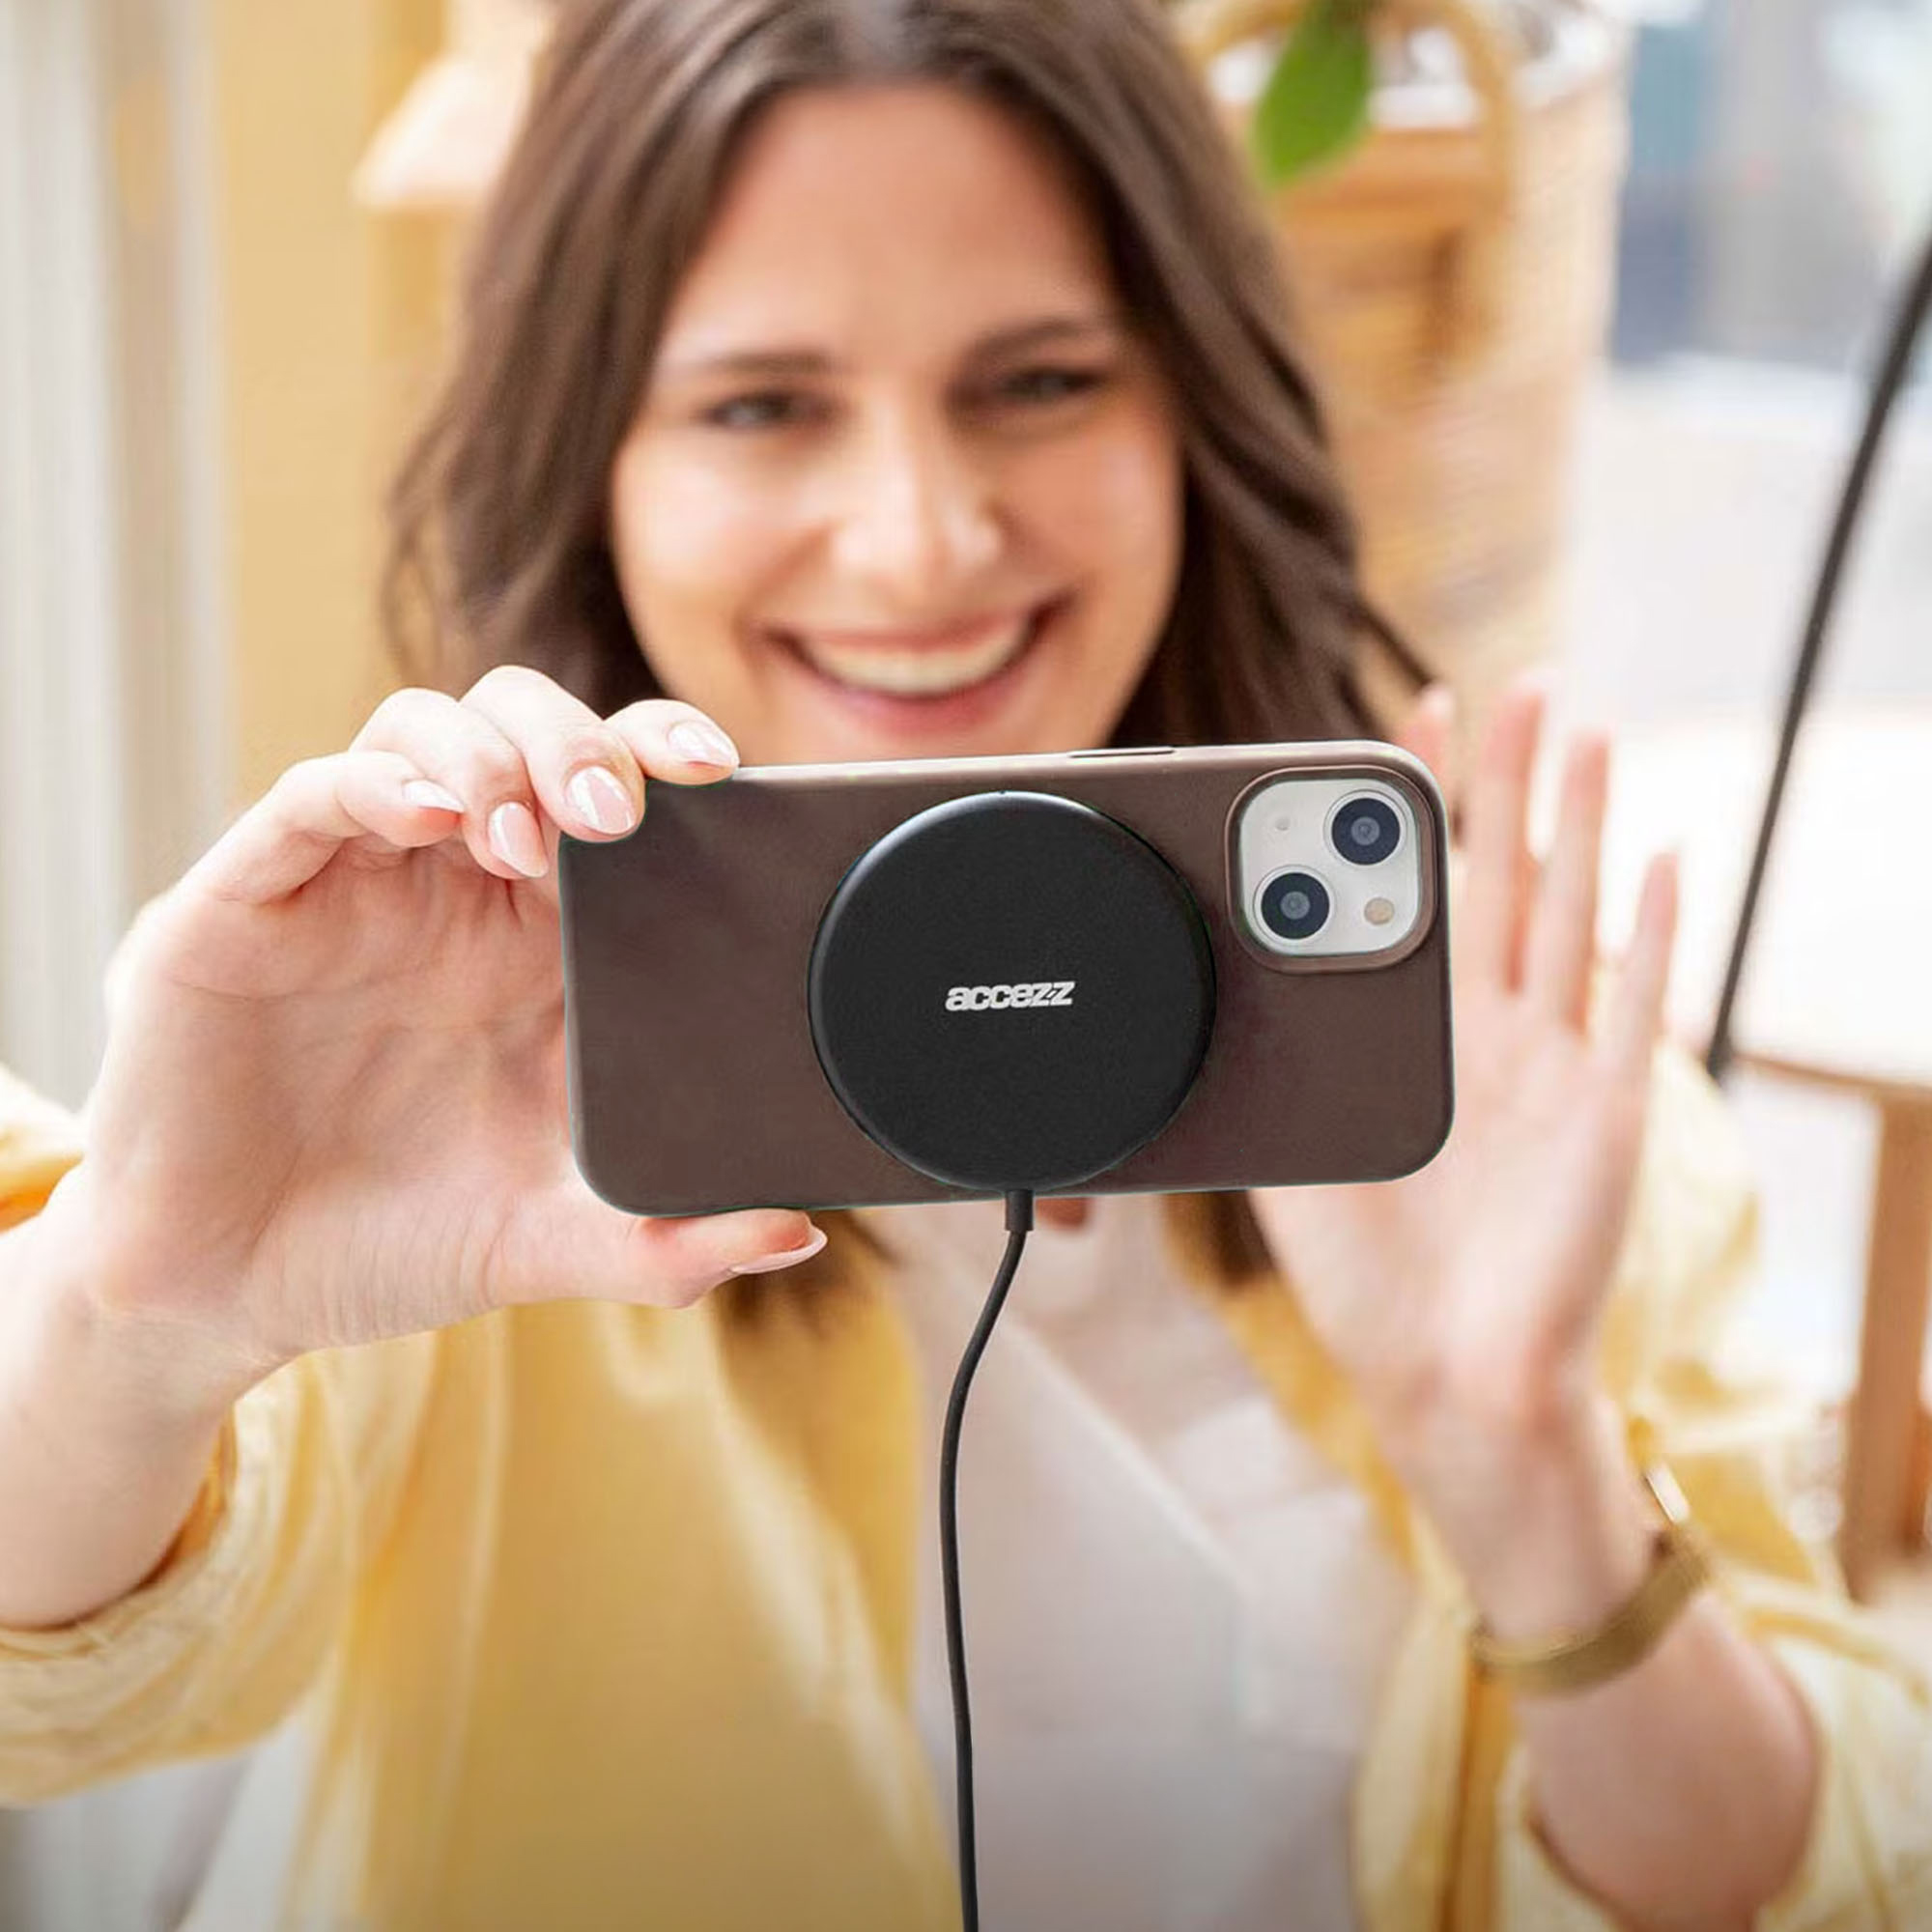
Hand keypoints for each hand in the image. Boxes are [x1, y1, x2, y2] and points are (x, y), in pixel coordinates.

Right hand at [52, 669, 825, 1401]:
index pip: (616, 798)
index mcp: (540, 942)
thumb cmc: (392, 1242)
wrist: (229, 1292)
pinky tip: (430, 817)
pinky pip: (313, 798)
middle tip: (619, 810)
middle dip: (584, 741)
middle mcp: (454, 890)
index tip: (725, 775)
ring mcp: (354, 884)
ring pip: (424, 732)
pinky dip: (375, 784)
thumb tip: (799, 1230)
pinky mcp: (250, 900)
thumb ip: (665, 1241)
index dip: (667, 759)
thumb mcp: (544, 1242)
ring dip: (490, 753)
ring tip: (527, 831)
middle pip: (529, 732)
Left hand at [1245, 675, 1680, 1462]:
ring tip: (1577, 727)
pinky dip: (1649, 930)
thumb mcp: (1289, 1149)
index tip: (1403, 721)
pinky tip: (1655, 853)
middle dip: (1503, 778)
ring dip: (1575, 821)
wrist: (1445, 1378)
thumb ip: (1264, 1061)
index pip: (1414, 889)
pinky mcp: (1607, 1112)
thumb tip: (1207, 974)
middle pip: (1501, 874)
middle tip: (1510, 683)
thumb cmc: (1364, 1276)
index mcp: (1410, 1034)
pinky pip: (1633, 1005)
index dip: (1414, 806)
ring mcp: (1552, 1063)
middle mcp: (1486, 1032)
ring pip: (1566, 914)